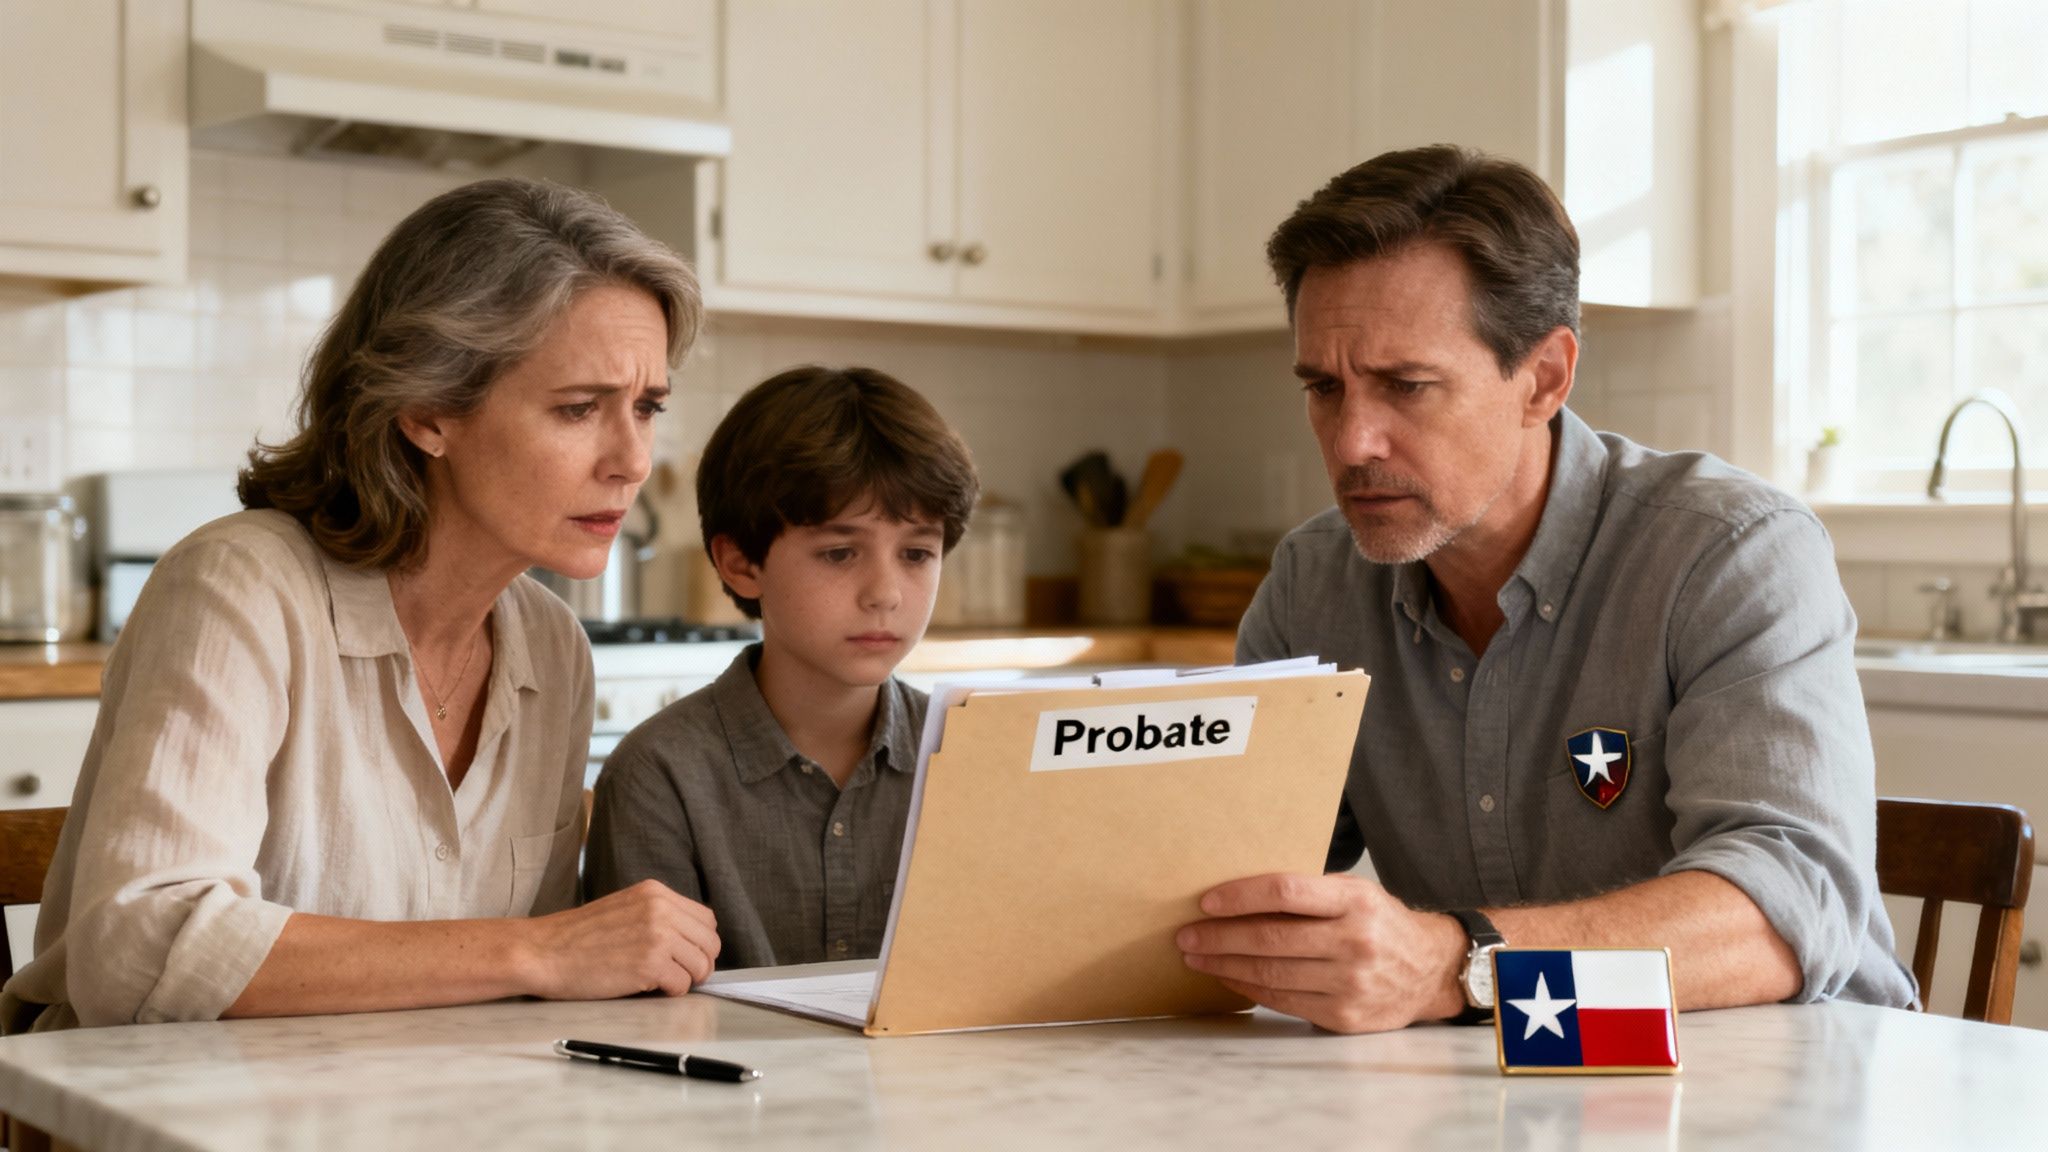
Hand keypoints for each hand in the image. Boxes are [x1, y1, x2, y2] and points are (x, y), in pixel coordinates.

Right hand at [518, 879, 720, 999]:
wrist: (541, 952)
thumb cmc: (576, 938)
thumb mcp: (623, 909)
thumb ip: (656, 916)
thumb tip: (689, 941)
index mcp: (655, 892)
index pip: (705, 919)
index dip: (699, 943)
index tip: (685, 957)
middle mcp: (661, 909)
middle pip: (710, 942)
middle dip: (699, 964)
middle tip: (678, 976)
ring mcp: (658, 935)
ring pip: (702, 965)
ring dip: (685, 979)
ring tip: (659, 982)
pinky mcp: (651, 963)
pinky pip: (682, 985)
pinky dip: (669, 992)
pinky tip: (646, 987)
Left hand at [1175, 873, 1466, 1033]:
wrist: (1430, 971)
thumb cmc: (1381, 924)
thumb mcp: (1355, 894)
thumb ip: (1310, 894)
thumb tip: (1239, 893)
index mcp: (1355, 901)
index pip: (1287, 892)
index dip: (1241, 896)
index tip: (1207, 901)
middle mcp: (1354, 942)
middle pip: (1272, 938)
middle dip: (1220, 936)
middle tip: (1186, 934)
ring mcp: (1350, 983)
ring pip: (1271, 974)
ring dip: (1224, 964)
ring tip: (1196, 956)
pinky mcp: (1343, 1015)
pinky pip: (1283, 1001)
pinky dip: (1248, 987)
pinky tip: (1228, 975)